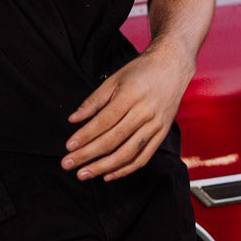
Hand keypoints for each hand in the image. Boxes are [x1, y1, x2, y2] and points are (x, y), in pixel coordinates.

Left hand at [60, 38, 193, 180]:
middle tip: (68, 164)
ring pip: (128, 153)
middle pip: (113, 140)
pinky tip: (108, 174)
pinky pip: (144, 157)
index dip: (85, 136)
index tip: (69, 147)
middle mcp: (145, 112)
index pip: (104, 121)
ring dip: (104, 167)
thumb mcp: (114, 79)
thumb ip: (94, 101)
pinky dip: (126, 169)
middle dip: (89, 155)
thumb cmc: (141, 71)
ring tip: (84, 173)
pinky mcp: (162, 134)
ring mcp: (156, 125)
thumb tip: (73, 120)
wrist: (172, 67)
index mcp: (131, 95)